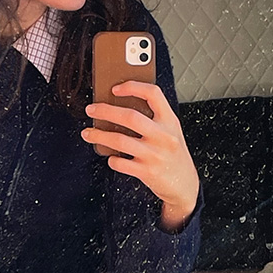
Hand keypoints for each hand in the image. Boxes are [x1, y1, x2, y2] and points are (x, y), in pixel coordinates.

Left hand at [81, 81, 199, 230]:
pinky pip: (121, 163)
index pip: (153, 94)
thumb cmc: (174, 156)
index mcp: (170, 121)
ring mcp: (155, 154)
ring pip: (120, 140)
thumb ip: (154, 119)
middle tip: (92, 110)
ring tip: (88, 133)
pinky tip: (109, 156)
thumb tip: (121, 106)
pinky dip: (111, 159)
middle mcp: (164, 136)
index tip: (115, 89)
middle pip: (130, 117)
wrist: (185, 185)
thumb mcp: (172, 132)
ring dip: (99, 135)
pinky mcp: (147, 172)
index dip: (133, 87)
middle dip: (105, 111)